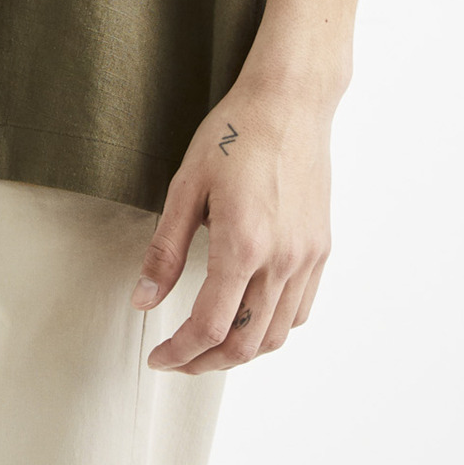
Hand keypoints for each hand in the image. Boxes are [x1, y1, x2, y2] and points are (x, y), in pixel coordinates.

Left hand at [132, 70, 333, 374]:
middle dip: (206, 363)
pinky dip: (272, 328)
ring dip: (240, 351)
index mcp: (243, 244)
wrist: (290, 101)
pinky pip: (300, 310)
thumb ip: (165, 250)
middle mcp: (281, 259)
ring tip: (209, 344)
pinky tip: (249, 316)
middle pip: (245, 343)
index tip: (159, 357)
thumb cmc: (235, 132)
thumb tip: (143, 301)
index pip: (210, 327)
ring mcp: (306, 257)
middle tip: (179, 360)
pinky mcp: (320, 248)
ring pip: (276, 335)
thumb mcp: (186, 185)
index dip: (181, 353)